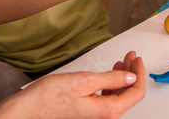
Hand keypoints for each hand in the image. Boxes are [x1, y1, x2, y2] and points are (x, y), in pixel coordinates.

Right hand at [0, 52, 144, 118]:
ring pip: (119, 93)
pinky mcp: (91, 110)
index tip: (138, 59)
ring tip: (123, 60)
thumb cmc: (51, 96)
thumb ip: (111, 79)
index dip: (140, 74)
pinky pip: (109, 95)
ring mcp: (98, 114)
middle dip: (132, 72)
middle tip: (131, 55)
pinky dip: (113, 82)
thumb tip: (131, 77)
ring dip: (123, 75)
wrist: (28, 108)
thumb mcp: (85, 81)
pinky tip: (111, 71)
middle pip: (129, 93)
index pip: (136, 92)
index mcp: (107, 111)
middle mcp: (105, 115)